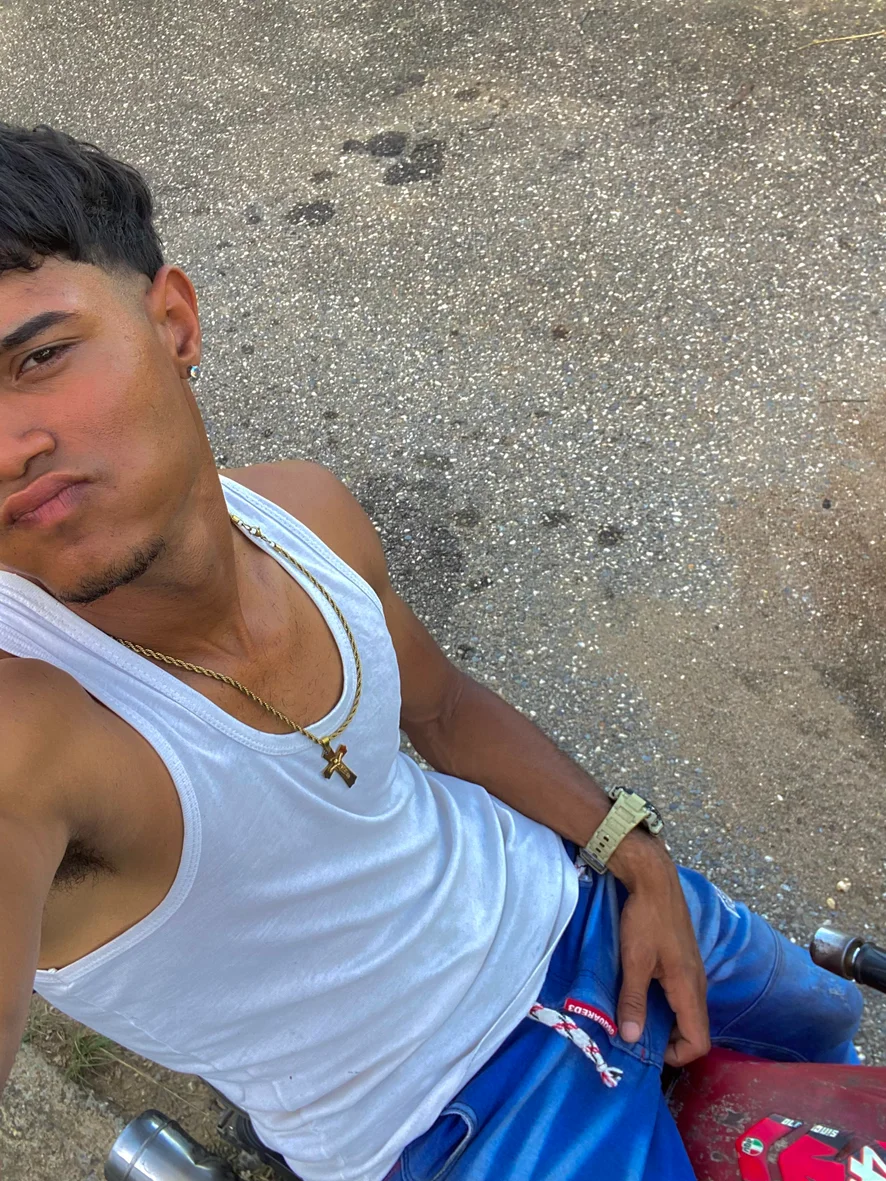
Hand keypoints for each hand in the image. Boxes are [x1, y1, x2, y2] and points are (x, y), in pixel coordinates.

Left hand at [608, 833, 710, 1066]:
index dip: (677, 1055)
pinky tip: (641, 993)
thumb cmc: (645, 918)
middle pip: (695, 1029)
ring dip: (666, 1021)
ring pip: (687, 1011)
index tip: (648, 1051)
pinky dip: (666, 1003)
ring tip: (635, 1017)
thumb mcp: (634, 960)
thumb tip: (631, 1038)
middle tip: (637, 1036)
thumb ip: (633, 1000)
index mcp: (689, 988)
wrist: (654, 879)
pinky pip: (682, 994)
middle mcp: (698, 982)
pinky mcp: (685, 959)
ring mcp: (693, 970)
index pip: (699, 1041)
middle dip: (669, 1041)